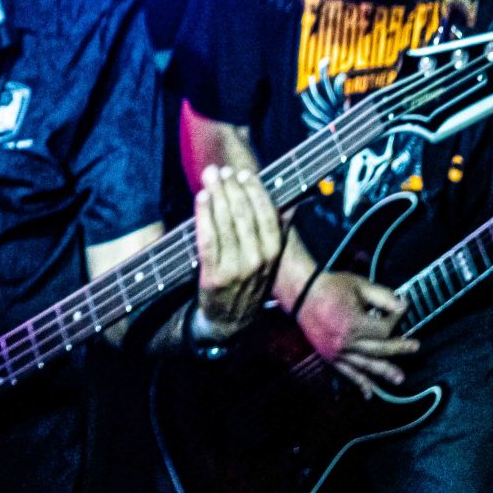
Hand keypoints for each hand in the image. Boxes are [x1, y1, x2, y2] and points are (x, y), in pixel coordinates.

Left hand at [192, 164, 282, 338]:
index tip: (244, 174)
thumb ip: (277, 235)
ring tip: (211, 177)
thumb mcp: (269, 262)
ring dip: (218, 195)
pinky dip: (204, 216)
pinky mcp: (214, 276)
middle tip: (221, 170)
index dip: (255, 192)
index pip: (267, 215)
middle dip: (232, 188)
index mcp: (274, 254)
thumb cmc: (248, 285)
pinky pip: (208, 240)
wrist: (230, 322)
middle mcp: (258, 260)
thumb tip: (290, 206)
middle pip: (245, 215)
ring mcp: (236, 269)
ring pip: (227, 224)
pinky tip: (202, 198)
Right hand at [296, 269, 418, 394]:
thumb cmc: (330, 286)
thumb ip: (383, 297)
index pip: (384, 329)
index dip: (396, 320)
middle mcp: (346, 341)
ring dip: (383, 372)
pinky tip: (369, 393)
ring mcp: (336, 351)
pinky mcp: (329, 355)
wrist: (301, 293)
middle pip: (379, 349)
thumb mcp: (359, 285)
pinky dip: (358, 382)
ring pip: (365, 365)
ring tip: (399, 379)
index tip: (400, 311)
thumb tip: (404, 307)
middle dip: (398, 348)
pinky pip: (346, 372)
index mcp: (354, 323)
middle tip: (414, 348)